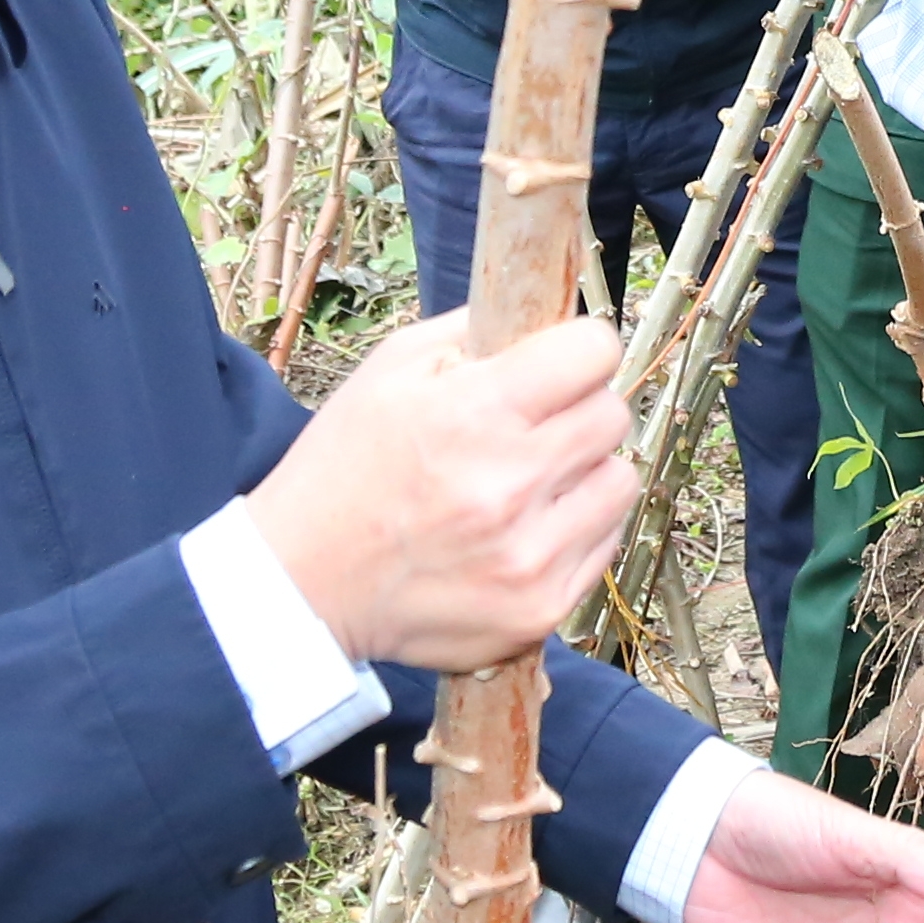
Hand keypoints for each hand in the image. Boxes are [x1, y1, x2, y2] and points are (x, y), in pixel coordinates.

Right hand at [247, 310, 635, 668]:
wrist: (303, 585)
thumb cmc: (346, 468)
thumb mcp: (389, 370)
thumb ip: (475, 329)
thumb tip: (546, 314)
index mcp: (473, 414)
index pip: (594, 350)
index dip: (579, 348)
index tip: (562, 362)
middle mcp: (509, 486)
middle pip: (612, 414)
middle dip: (578, 407)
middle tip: (535, 424)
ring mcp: (530, 556)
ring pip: (619, 480)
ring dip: (585, 472)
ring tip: (531, 480)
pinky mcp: (540, 609)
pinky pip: (603, 542)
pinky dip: (575, 528)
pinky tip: (525, 527)